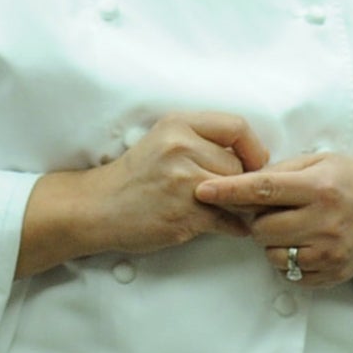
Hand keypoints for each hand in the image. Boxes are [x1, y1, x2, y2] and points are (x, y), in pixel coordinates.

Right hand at [20, 113, 267, 272]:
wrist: (98, 207)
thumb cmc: (135, 177)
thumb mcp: (164, 141)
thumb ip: (201, 141)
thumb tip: (253, 159)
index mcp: (177, 124)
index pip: (236, 127)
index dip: (253, 148)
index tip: (254, 163)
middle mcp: (180, 147)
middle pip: (239, 166)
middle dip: (240, 184)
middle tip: (235, 196)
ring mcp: (183, 180)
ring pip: (236, 194)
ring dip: (239, 207)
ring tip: (232, 211)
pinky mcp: (185, 213)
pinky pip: (228, 221)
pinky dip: (233, 227)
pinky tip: (227, 227)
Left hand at [195, 152, 352, 290]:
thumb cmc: (351, 180)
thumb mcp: (322, 161)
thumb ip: (283, 170)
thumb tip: (242, 180)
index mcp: (320, 186)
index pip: (264, 189)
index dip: (229, 190)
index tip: (202, 189)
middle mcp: (325, 220)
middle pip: (262, 228)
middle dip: (256, 220)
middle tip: (270, 211)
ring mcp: (331, 250)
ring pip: (272, 254)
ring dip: (271, 242)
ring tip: (291, 226)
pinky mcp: (334, 272)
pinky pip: (290, 273)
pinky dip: (287, 260)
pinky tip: (303, 243)